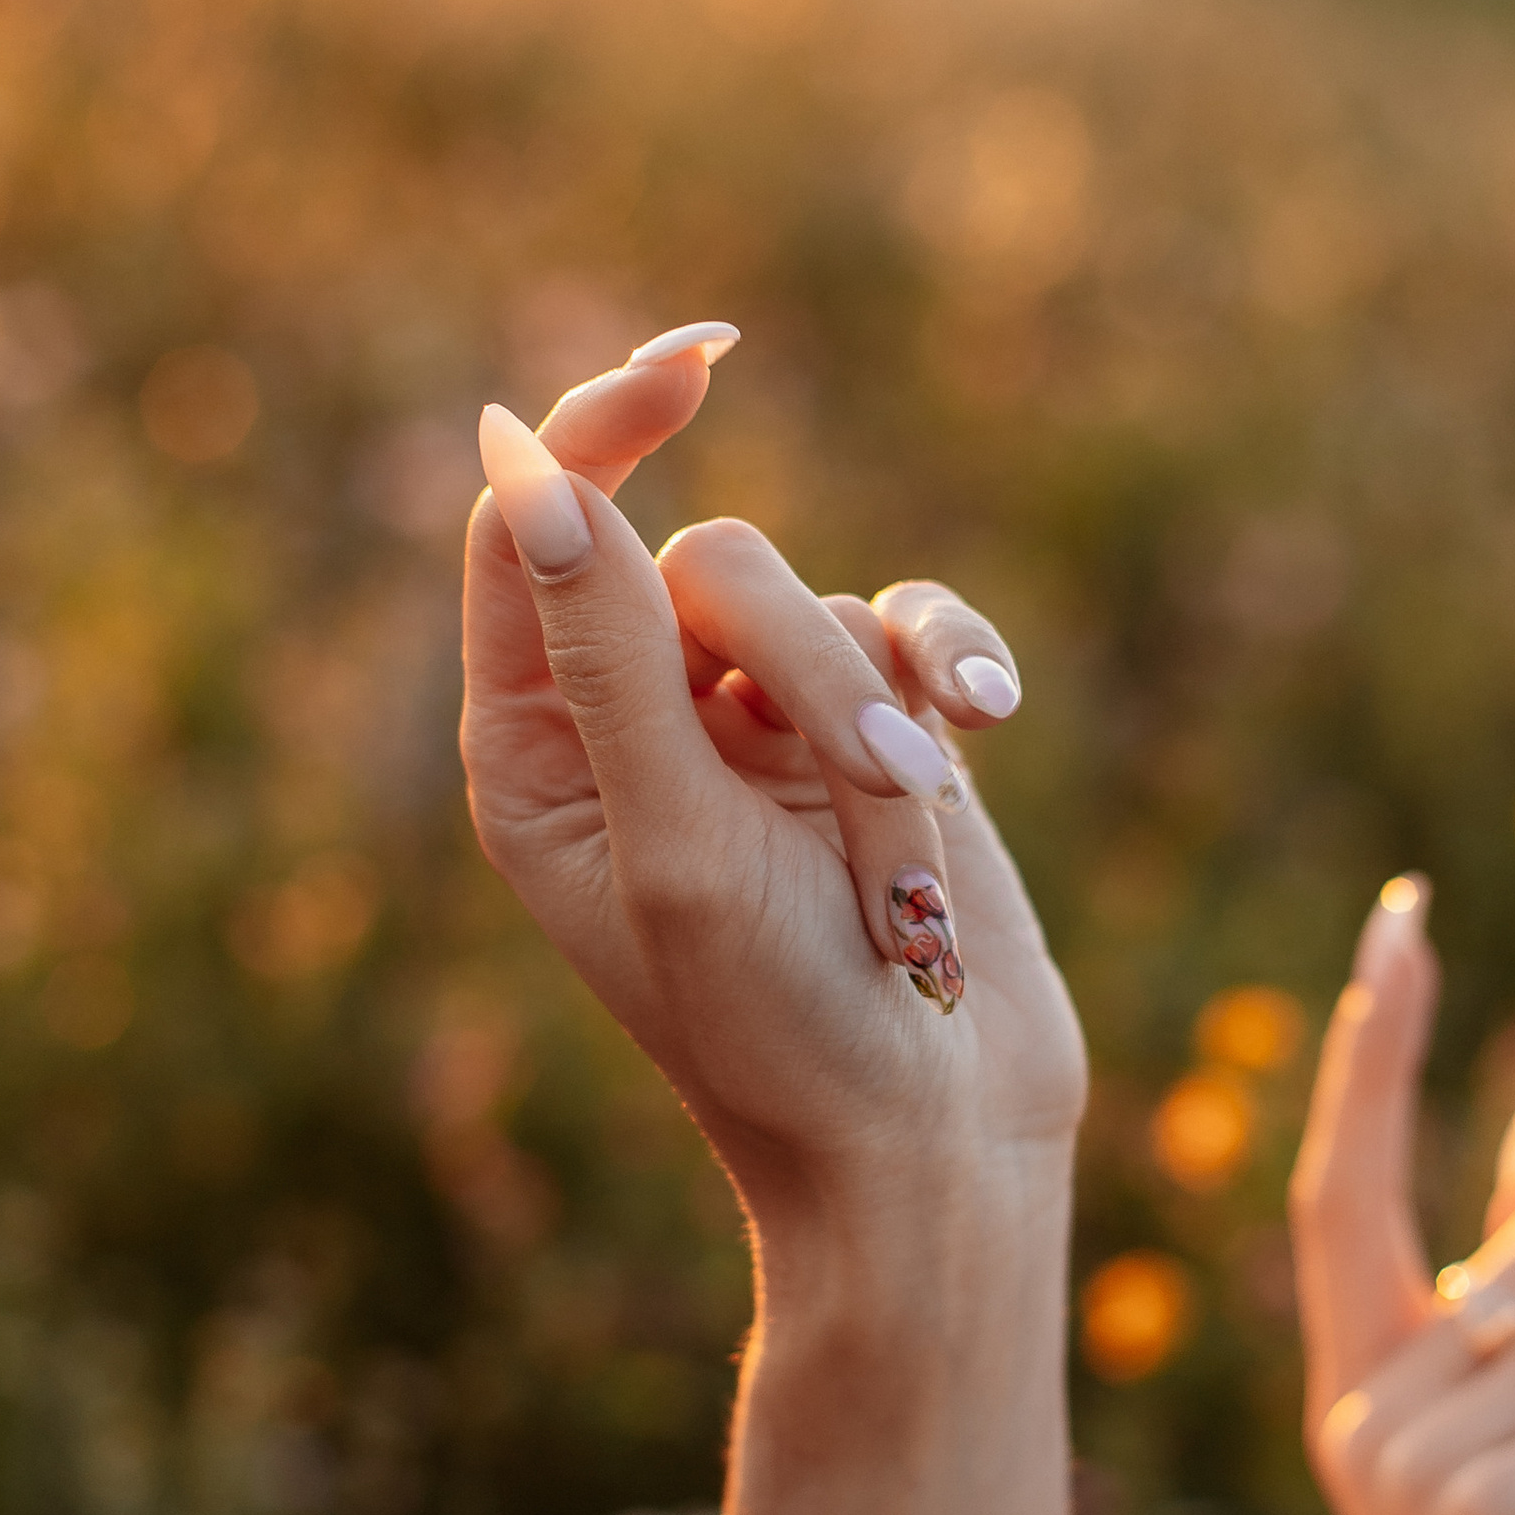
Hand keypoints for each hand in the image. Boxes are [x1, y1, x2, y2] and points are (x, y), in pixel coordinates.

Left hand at [458, 323, 1084, 1514]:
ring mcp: (759, 730)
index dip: (602, 431)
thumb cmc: (778, 1029)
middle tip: (867, 792)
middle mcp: (635, 727)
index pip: (533, 535)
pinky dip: (954, 671)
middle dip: (800, 667)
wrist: (934, 1152)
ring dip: (882, 716)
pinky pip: (912, 628)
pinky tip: (993, 724)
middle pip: (705, 563)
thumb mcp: (677, 839)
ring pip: (822, 598)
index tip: (700, 362)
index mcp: (536, 756)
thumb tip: (522, 467)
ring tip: (909, 855)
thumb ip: (604, 648)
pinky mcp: (874, 736)